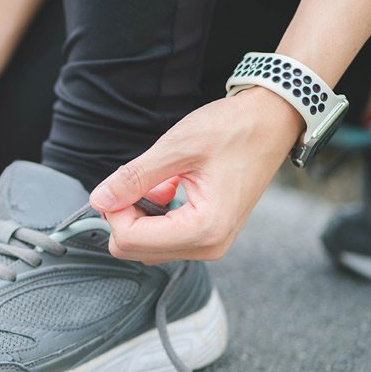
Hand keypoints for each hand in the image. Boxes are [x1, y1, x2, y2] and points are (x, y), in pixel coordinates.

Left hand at [89, 87, 304, 263]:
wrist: (271, 122)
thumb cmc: (233, 130)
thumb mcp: (177, 147)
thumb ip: (134, 177)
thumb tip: (100, 200)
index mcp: (205, 229)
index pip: (131, 240)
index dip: (115, 210)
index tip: (123, 181)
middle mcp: (210, 245)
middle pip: (135, 249)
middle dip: (126, 214)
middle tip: (139, 179)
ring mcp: (211, 242)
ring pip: (147, 244)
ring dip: (141, 212)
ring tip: (161, 180)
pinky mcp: (208, 233)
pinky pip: (164, 235)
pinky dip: (155, 212)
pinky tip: (168, 186)